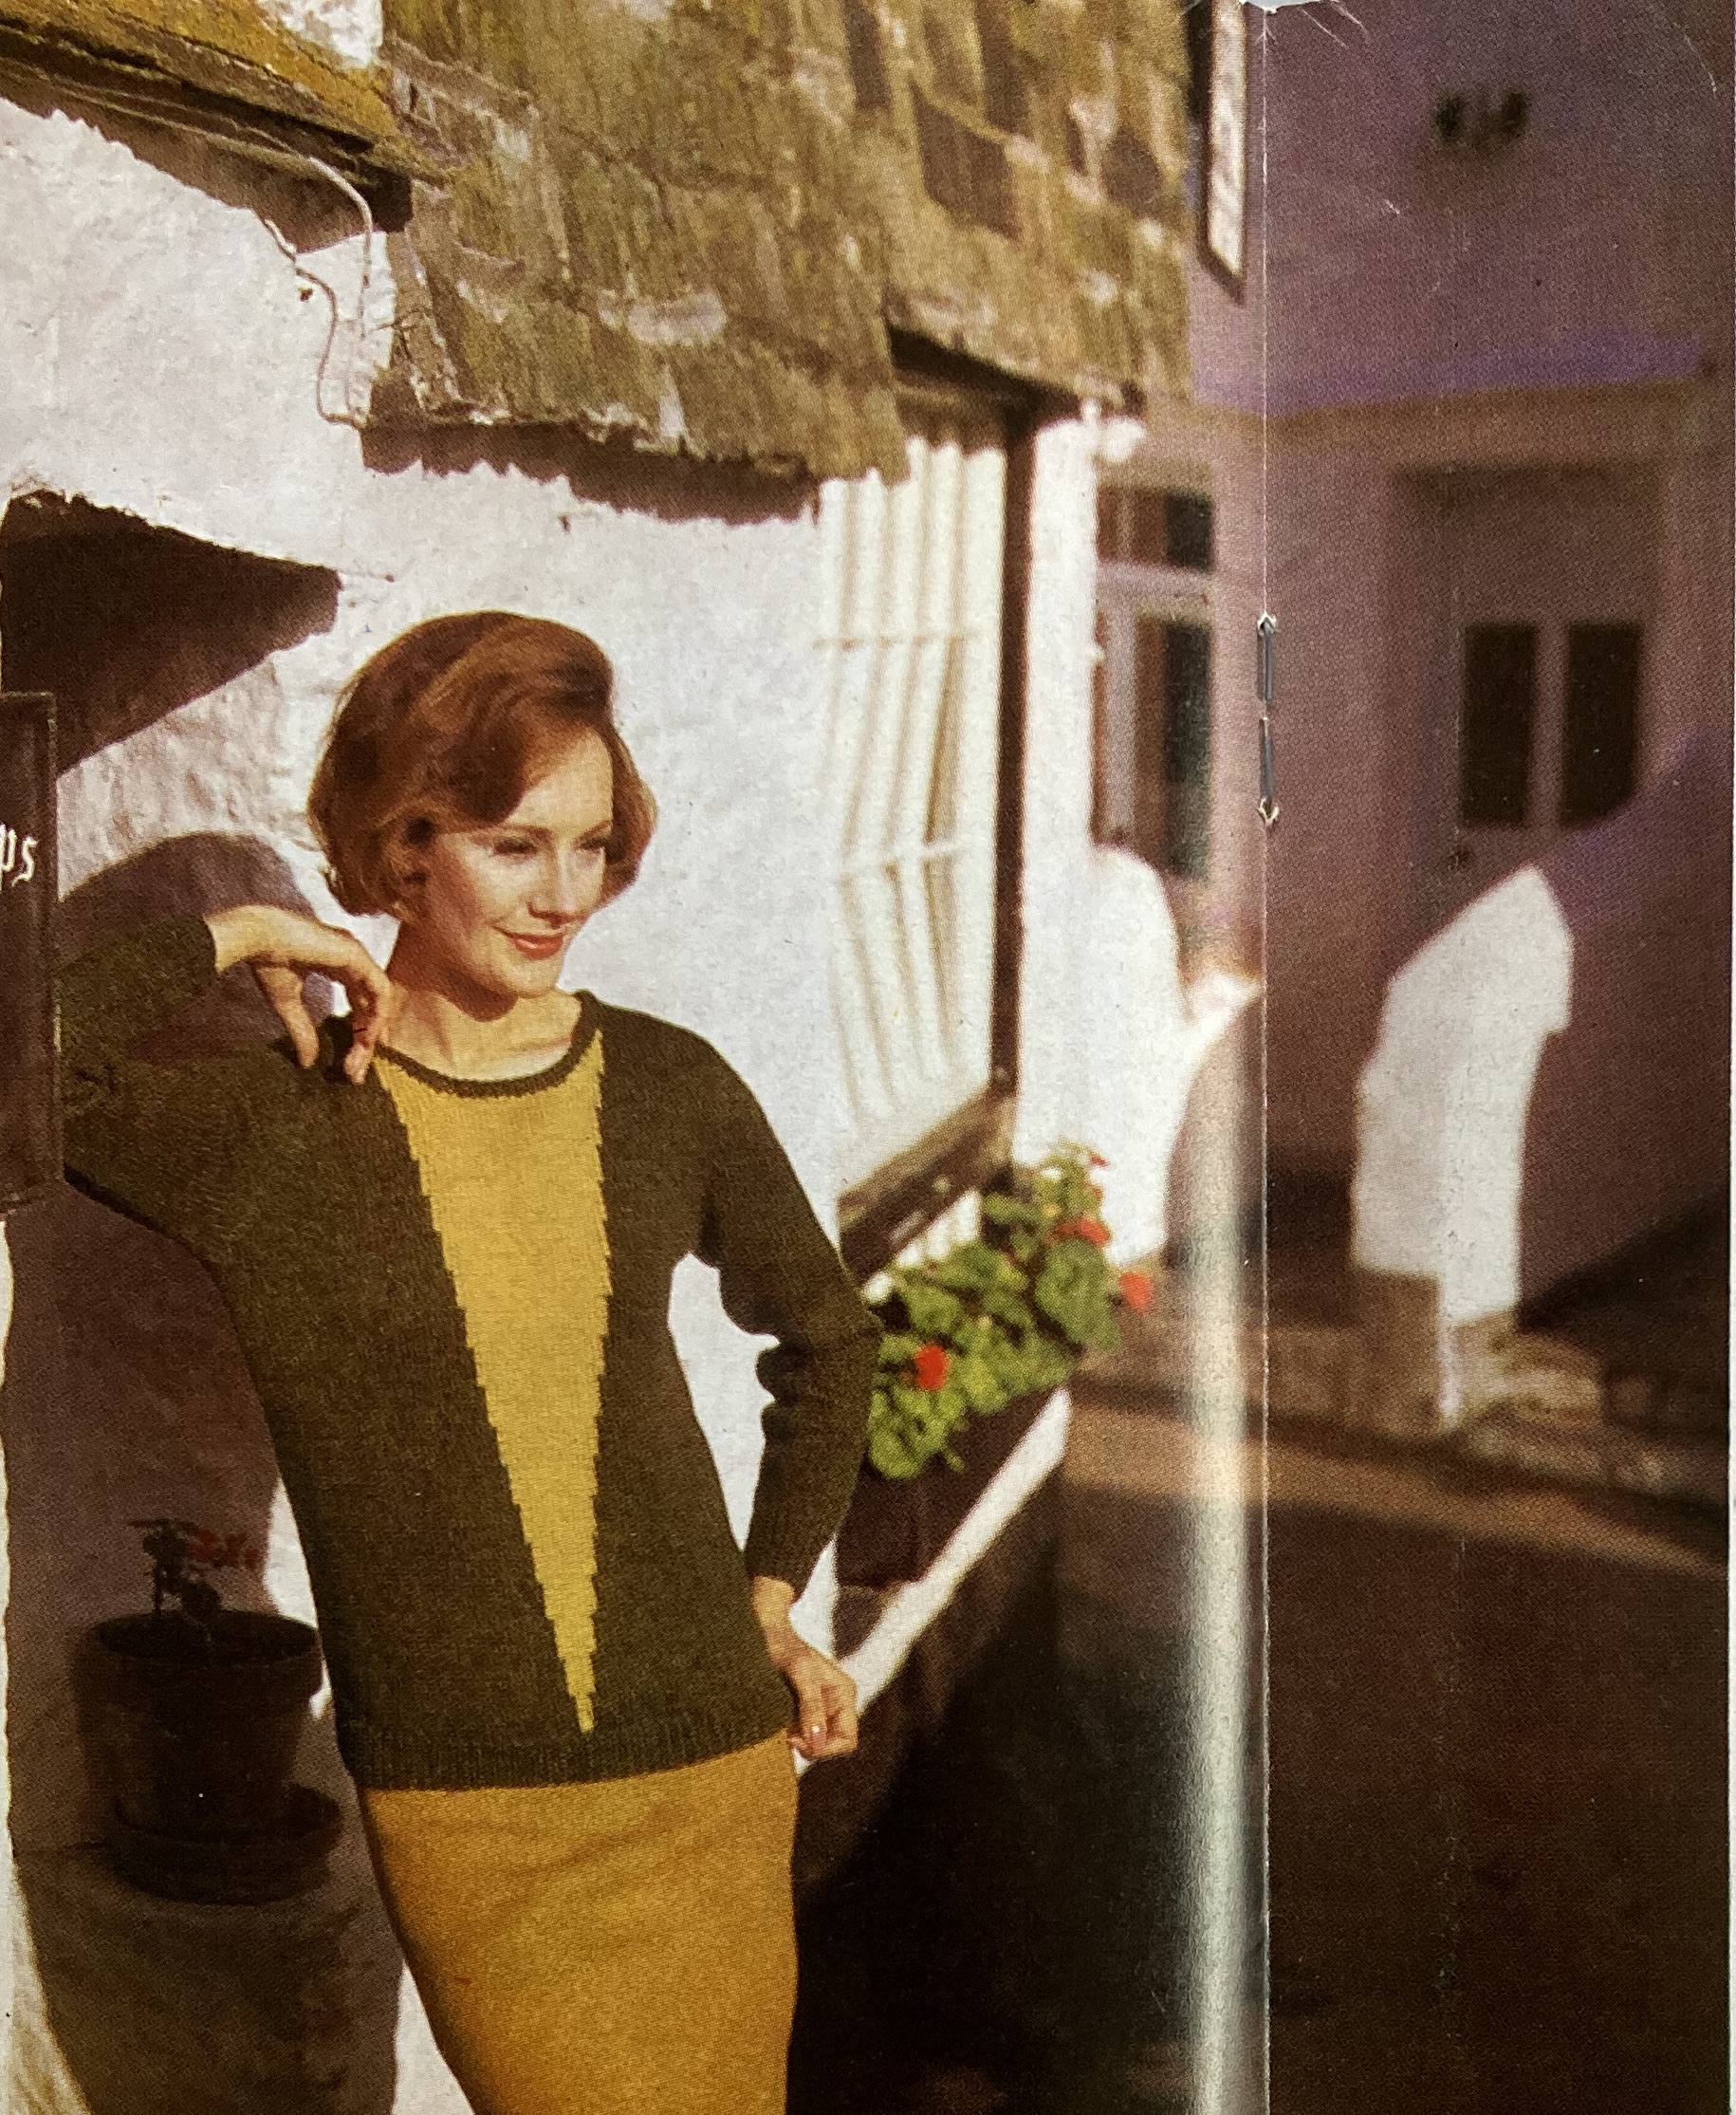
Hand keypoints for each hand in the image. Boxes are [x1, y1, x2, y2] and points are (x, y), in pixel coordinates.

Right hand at [205, 905, 392, 1083]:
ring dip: (372, 1031)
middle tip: (356, 1070)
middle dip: (365, 1039)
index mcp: (337, 964)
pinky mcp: (356, 955)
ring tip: (360, 1058)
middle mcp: (352, 959)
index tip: (353, 1062)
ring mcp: (356, 955)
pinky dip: (377, 1014)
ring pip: (378, 999)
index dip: (359, 1031)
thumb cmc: (267, 960)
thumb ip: (303, 1030)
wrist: (256, 937)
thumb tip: (307, 1061)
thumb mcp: (288, 1003)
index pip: (358, 1002)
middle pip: (370, 1004)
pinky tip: (367, 1038)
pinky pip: (379, 990)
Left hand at [750, 1576, 858, 1762]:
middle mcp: (836, 1704)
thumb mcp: (799, 1672)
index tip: (796, 1737)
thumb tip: (817, 1742)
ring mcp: (819, 1709)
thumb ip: (810, 1706)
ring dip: (797, 1741)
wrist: (763, 1628)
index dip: (825, 1747)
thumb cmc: (782, 1644)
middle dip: (809, 1745)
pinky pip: (801, 1737)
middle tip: (785, 1733)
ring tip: (779, 1723)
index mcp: (844, 1694)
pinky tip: (775, 1722)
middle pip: (831, 1746)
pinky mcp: (801, 1711)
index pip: (847, 1740)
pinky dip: (788, 1736)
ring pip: (814, 1745)